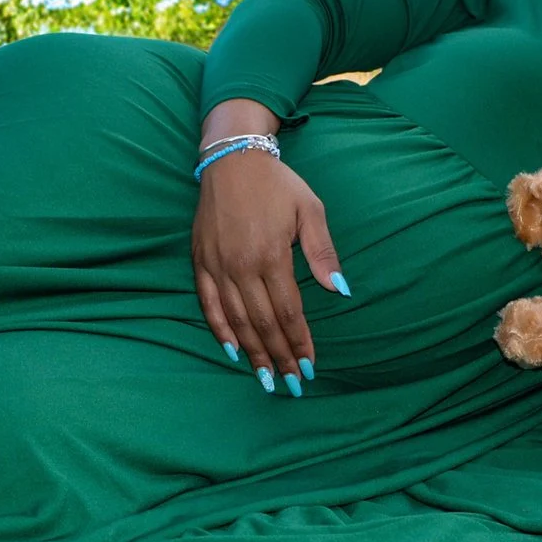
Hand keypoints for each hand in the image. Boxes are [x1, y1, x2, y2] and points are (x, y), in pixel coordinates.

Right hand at [192, 141, 346, 397]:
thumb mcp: (309, 210)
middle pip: (263, 323)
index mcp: (270, 256)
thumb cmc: (277, 184)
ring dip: (253, 352)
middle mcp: (241, 266)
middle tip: (292, 382)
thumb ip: (322, 253)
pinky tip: (233, 350)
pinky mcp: (200, 262)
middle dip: (279, 356)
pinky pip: (208, 304)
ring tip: (265, 377)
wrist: (232, 159)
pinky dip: (220, 330)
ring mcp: (217, 266)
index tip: (310, 365)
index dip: (299, 342)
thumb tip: (341, 291)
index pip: (288, 311)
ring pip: (237, 320)